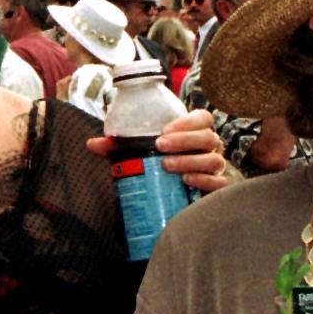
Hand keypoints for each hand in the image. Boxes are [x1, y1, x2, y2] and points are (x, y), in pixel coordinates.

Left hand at [85, 108, 227, 193]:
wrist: (177, 195)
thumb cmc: (159, 164)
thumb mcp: (139, 153)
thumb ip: (118, 147)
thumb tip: (92, 144)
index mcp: (194, 133)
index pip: (202, 118)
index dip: (188, 121)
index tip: (165, 129)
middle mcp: (209, 148)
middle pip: (208, 137)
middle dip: (184, 140)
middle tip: (160, 146)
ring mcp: (216, 167)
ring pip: (213, 160)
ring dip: (190, 161)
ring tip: (167, 165)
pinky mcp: (218, 187)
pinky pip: (220, 183)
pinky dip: (204, 180)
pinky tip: (186, 181)